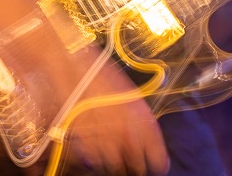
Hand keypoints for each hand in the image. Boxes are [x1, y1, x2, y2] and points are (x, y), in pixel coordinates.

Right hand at [61, 57, 169, 175]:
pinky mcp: (83, 150)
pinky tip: (89, 141)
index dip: (154, 164)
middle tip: (123, 152)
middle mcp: (129, 141)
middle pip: (136, 170)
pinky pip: (91, 165)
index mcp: (145, 126)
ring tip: (103, 144)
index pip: (159, 164)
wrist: (72, 67)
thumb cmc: (101, 76)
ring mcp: (105, 148)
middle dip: (131, 163)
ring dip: (110, 161)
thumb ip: (143, 125)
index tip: (150, 162)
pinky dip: (91, 157)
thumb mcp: (131, 96)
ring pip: (112, 169)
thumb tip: (148, 144)